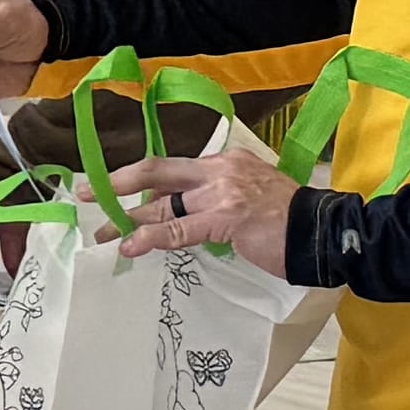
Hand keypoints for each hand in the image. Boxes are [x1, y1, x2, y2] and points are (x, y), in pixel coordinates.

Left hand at [105, 144, 294, 267]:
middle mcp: (219, 170)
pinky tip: (131, 247)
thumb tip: (177, 217)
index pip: (171, 167)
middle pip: (157, 172)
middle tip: (86, 194)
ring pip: (163, 206)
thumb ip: (213, 200)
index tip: (110, 184)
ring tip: (104, 236)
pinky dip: (150, 239)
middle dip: (117, 183)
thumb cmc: (287, 221)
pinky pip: (178, 230)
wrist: (323, 232)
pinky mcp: (226, 218)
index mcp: (225, 161)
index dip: (136, 176)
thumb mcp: (247, 197)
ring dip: (128, 221)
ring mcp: (222, 192)